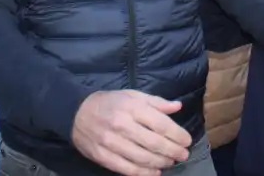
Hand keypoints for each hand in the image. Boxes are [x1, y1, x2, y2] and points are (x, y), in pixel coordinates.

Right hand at [72, 90, 191, 175]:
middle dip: (173, 151)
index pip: (161, 124)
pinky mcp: (103, 157)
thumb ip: (156, 102)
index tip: (187, 140)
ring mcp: (111, 143)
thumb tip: (177, 107)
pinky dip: (144, 173)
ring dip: (161, 162)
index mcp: (131, 107)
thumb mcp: (132, 95)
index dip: (177, 135)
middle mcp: (122, 125)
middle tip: (183, 154)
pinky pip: (127, 169)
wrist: (76, 113)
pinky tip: (155, 172)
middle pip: (154, 143)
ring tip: (170, 161)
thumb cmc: (109, 102)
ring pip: (143, 158)